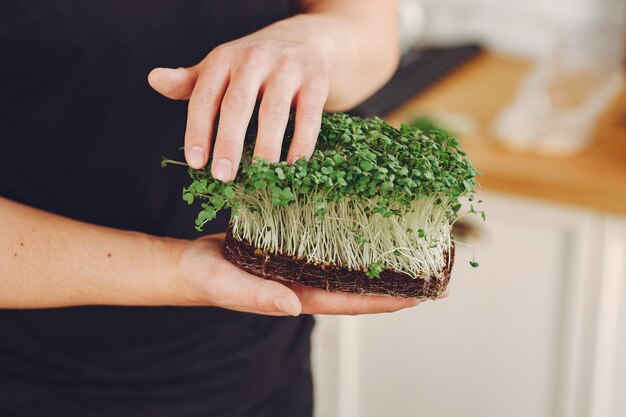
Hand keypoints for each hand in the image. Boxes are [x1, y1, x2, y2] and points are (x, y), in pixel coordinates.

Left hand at [148, 15, 338, 181]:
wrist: (308, 38)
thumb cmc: (255, 63)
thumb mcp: (220, 67)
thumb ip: (189, 82)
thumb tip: (154, 79)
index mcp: (223, 59)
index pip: (205, 97)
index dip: (198, 131)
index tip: (197, 163)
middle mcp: (253, 59)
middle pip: (237, 105)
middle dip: (229, 142)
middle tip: (223, 176)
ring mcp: (287, 68)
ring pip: (273, 111)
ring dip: (266, 146)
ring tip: (260, 175)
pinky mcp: (316, 80)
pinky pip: (308, 115)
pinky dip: (302, 142)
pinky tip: (294, 165)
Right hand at [176, 234, 420, 315]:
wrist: (189, 263)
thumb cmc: (205, 279)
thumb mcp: (228, 286)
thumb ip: (258, 297)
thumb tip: (293, 305)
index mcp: (298, 295)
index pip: (352, 302)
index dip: (388, 300)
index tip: (422, 295)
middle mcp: (307, 282)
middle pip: (359, 285)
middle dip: (394, 280)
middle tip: (430, 267)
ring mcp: (302, 265)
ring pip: (348, 264)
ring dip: (377, 257)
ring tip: (409, 243)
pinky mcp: (293, 247)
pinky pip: (329, 244)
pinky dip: (351, 237)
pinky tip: (365, 223)